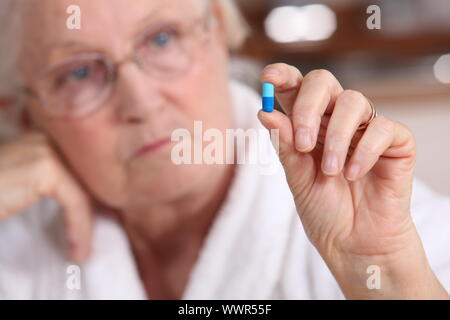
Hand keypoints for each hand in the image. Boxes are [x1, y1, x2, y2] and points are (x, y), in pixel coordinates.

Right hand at [0, 132, 91, 261]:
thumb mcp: (19, 186)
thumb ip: (43, 183)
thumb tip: (82, 200)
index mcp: (39, 139)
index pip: (79, 169)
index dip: (90, 196)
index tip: (91, 223)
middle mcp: (44, 137)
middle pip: (85, 177)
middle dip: (92, 208)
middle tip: (89, 238)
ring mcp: (45, 148)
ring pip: (84, 190)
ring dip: (86, 223)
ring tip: (81, 249)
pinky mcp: (45, 167)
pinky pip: (76, 201)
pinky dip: (80, 227)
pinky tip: (77, 248)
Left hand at [258, 63, 447, 298]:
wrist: (354, 244)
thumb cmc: (324, 210)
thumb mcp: (297, 178)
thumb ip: (285, 145)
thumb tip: (265, 111)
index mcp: (307, 125)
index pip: (296, 88)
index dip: (282, 76)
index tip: (269, 79)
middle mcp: (334, 120)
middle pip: (323, 82)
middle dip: (308, 106)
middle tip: (302, 143)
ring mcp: (365, 129)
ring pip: (353, 101)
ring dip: (336, 136)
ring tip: (330, 171)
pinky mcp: (395, 143)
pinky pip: (382, 128)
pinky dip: (364, 150)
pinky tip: (353, 173)